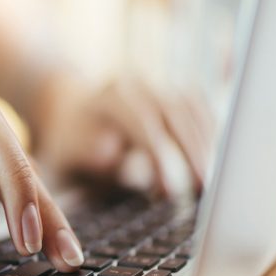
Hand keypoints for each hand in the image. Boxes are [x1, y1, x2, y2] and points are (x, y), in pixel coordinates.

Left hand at [35, 76, 214, 195]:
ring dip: (205, 143)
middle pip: (173, 111)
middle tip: (202, 189)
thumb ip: (83, 159)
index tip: (169, 191)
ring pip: (190, 107)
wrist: (67, 111)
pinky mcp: (170, 90)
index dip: (158, 156)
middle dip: (191, 151)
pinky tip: (212, 162)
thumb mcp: (63, 158)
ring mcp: (153, 84)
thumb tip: (111, 153)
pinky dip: (208, 132)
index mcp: (105, 98)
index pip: (140, 121)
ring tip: (211, 182)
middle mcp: (133, 85)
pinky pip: (198, 106)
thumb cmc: (65, 148)